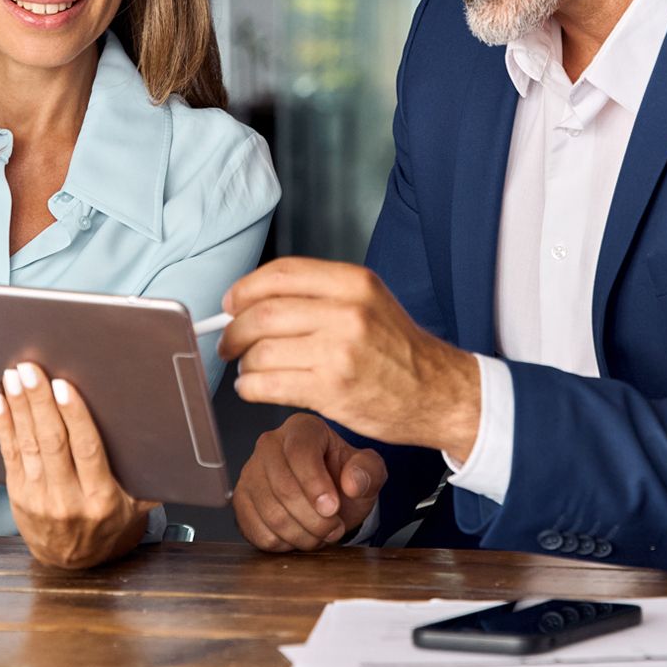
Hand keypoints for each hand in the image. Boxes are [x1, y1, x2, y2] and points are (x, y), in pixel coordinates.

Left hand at [0, 361, 156, 569]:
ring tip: (14, 377)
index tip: (64, 387)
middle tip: (31, 370)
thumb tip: (171, 440)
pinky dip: (3, 425)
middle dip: (40, 402)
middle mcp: (68, 499)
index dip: (74, 416)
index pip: (87, 449)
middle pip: (53, 442)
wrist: (73, 562)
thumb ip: (150, 479)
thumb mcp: (137, 507)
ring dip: (19, 407)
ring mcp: (39, 497)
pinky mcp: (17, 495)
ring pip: (28, 444)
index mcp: (101, 498)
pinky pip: (8, 454)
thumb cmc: (108, 523)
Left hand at [217, 258, 480, 456]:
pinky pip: (268, 385)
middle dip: (234, 330)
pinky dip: (250, 387)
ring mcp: (339, 352)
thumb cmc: (399, 350)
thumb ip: (318, 295)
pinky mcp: (332, 390)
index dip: (244, 289)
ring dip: (244, 363)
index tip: (230, 303)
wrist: (438, 393)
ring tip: (250, 369)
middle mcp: (347, 312)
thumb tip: (253, 301)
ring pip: (261, 351)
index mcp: (354, 282)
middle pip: (262, 313)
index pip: (280, 274)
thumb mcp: (369, 301)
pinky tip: (255, 388)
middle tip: (229, 342)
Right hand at [234, 412, 387, 551]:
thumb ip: (368, 471)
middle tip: (334, 528)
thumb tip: (353, 482)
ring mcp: (251, 472)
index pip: (300, 452)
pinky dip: (282, 543)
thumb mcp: (369, 472)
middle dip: (314, 519)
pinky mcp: (241, 500)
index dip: (316, 485)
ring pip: (271, 513)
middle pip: (283, 488)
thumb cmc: (344, 479)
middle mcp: (270, 444)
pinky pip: (255, 530)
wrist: (327, 497)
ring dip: (302, 535)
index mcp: (302, 428)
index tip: (333, 508)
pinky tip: (298, 535)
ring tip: (321, 534)